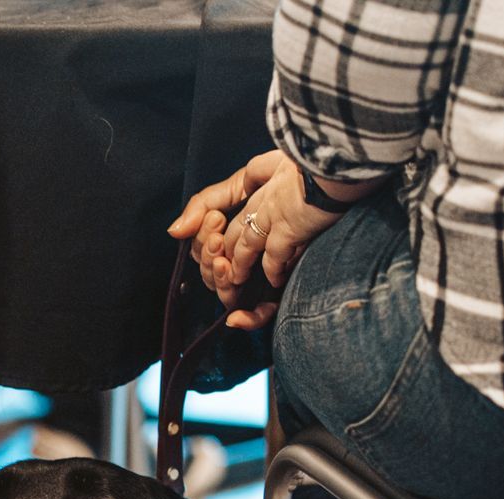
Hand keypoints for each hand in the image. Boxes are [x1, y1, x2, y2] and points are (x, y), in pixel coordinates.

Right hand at [169, 150, 343, 329]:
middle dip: (209, 258)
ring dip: (220, 281)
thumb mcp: (243, 181)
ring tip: (227, 264)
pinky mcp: (284, 284)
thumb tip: (175, 232)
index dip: (204, 242)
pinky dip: (247, 318)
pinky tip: (236, 317)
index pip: (205, 251)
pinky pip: (261, 313)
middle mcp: (250, 254)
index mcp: (239, 231)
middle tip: (219, 238)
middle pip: (212, 272)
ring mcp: (265, 271)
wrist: (328, 178)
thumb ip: (205, 203)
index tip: (215, 222)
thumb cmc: (291, 175)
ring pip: (228, 291)